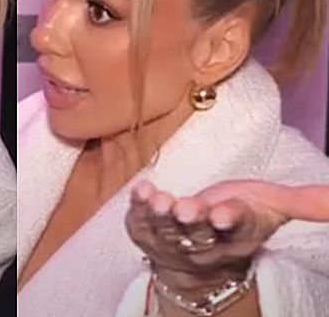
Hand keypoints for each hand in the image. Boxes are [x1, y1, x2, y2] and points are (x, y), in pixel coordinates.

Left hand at [125, 180, 289, 294]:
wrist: (195, 251)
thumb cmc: (235, 218)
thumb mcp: (272, 208)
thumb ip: (305, 202)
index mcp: (237, 235)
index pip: (235, 227)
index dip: (229, 218)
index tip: (222, 213)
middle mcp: (203, 241)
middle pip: (198, 231)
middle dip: (192, 219)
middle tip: (186, 208)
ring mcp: (171, 239)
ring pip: (166, 229)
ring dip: (161, 213)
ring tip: (158, 199)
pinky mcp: (145, 231)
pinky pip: (138, 220)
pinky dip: (137, 205)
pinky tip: (140, 189)